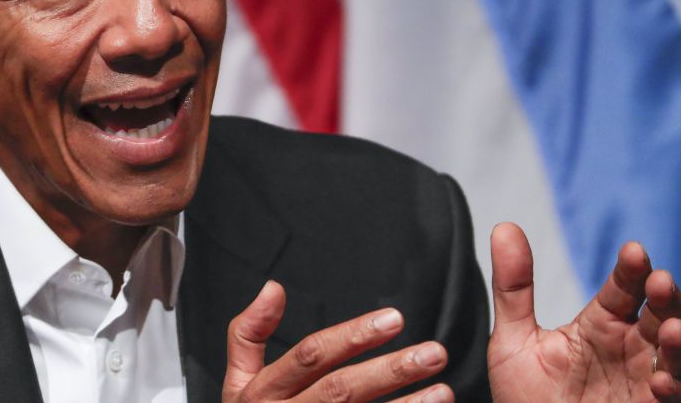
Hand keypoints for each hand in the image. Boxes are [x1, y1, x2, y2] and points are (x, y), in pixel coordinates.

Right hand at [223, 280, 453, 401]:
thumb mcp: (237, 380)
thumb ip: (248, 333)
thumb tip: (272, 288)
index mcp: (264, 391)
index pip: (312, 356)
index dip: (353, 336)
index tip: (394, 319)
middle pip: (341, 390)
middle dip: (389, 370)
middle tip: (433, 353)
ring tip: (443, 391)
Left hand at [487, 223, 680, 401]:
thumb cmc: (526, 398)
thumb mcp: (513, 340)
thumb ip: (513, 287)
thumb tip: (504, 227)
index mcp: (600, 324)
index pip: (623, 288)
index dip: (632, 269)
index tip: (633, 251)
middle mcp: (628, 348)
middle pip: (661, 313)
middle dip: (666, 296)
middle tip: (659, 281)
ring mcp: (642, 381)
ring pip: (677, 354)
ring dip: (679, 340)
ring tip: (669, 328)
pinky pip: (673, 399)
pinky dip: (671, 388)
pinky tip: (659, 380)